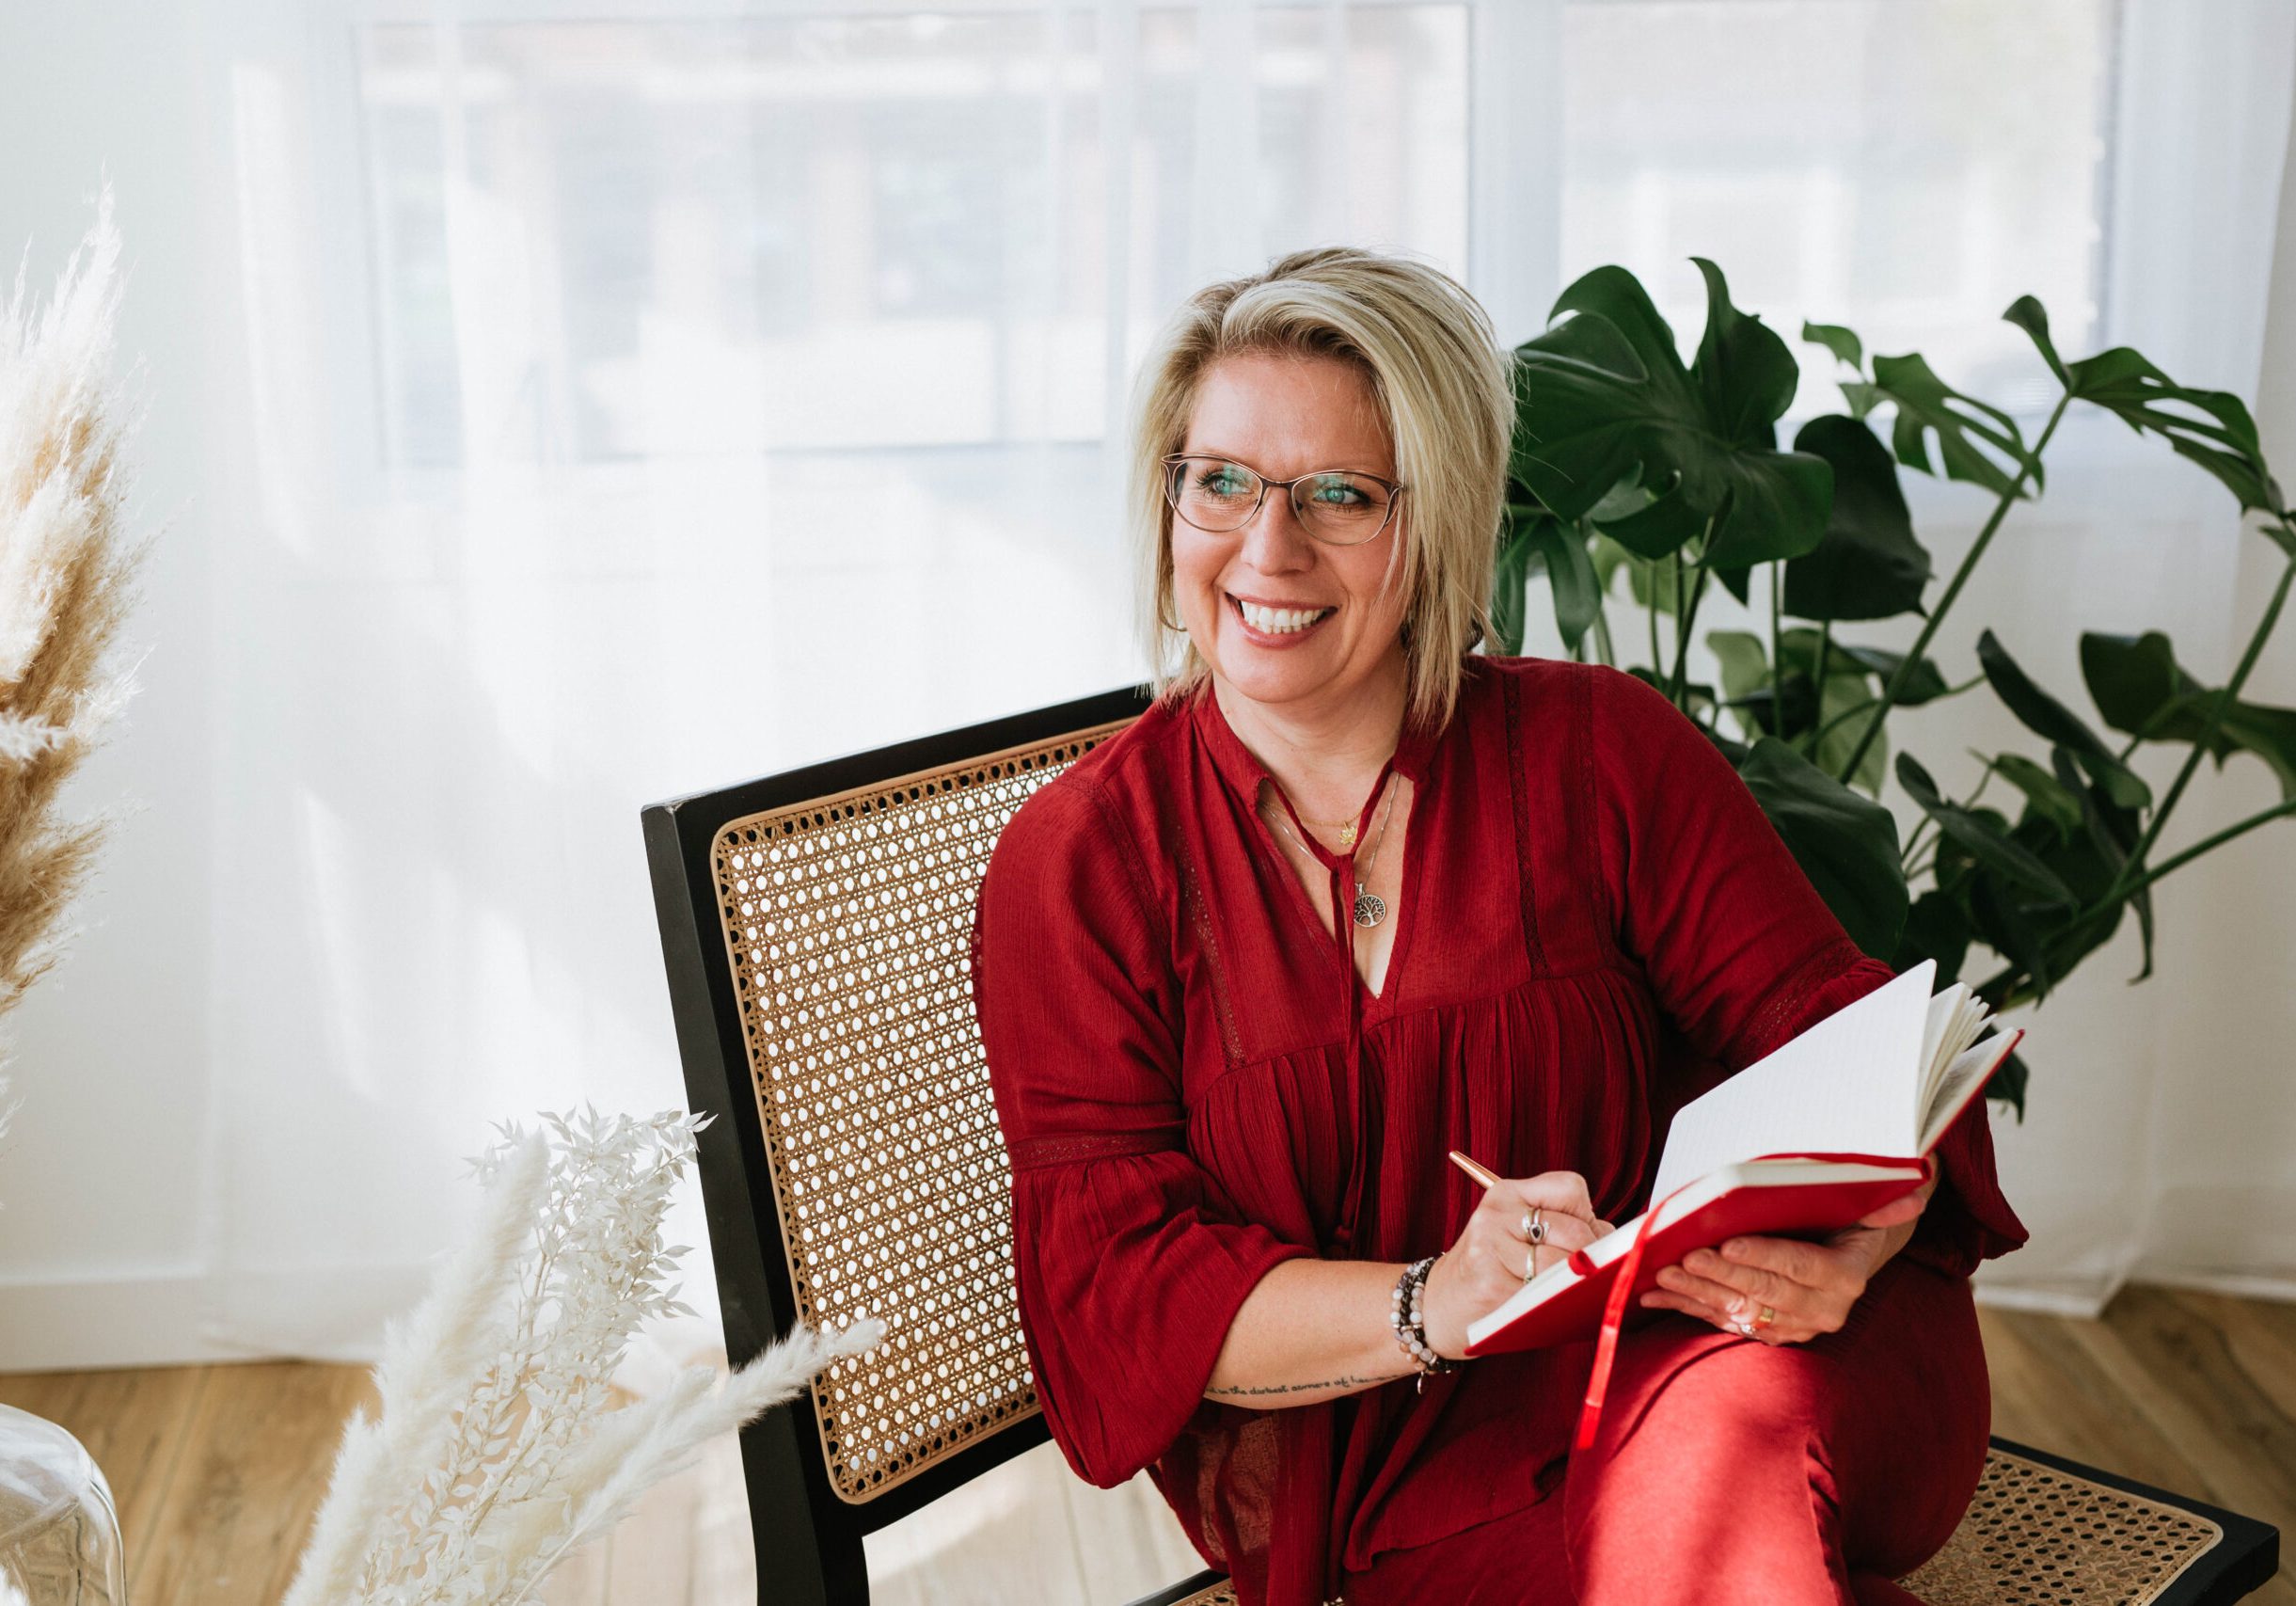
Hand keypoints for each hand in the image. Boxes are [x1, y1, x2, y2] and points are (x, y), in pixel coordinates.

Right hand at [1421, 1170, 1615, 1359]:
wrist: (1437, 1306)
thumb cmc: (1491, 1269)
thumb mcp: (1515, 1232)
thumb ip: (1560, 1224)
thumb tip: (1616, 1242)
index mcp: (1506, 1193)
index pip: (1570, 1188)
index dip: (1586, 1216)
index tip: (1580, 1237)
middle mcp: (1496, 1214)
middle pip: (1575, 1231)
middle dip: (1590, 1256)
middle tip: (1578, 1273)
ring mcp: (1490, 1248)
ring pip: (1565, 1264)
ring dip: (1574, 1284)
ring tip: (1560, 1291)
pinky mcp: (1491, 1284)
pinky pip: (1546, 1294)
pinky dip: (1556, 1304)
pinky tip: (1542, 1306)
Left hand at [1638, 1171, 1937, 1343]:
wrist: (1856, 1255)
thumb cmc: (1851, 1219)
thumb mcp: (1869, 1208)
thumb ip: (1885, 1203)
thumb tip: (1916, 1189)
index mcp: (1847, 1277)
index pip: (1801, 1266)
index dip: (1764, 1256)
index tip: (1729, 1241)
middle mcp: (1824, 1309)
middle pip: (1766, 1290)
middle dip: (1723, 1274)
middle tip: (1687, 1256)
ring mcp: (1796, 1326)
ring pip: (1740, 1310)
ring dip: (1697, 1294)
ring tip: (1663, 1275)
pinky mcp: (1771, 1333)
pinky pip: (1724, 1322)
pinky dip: (1688, 1308)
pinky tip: (1655, 1298)